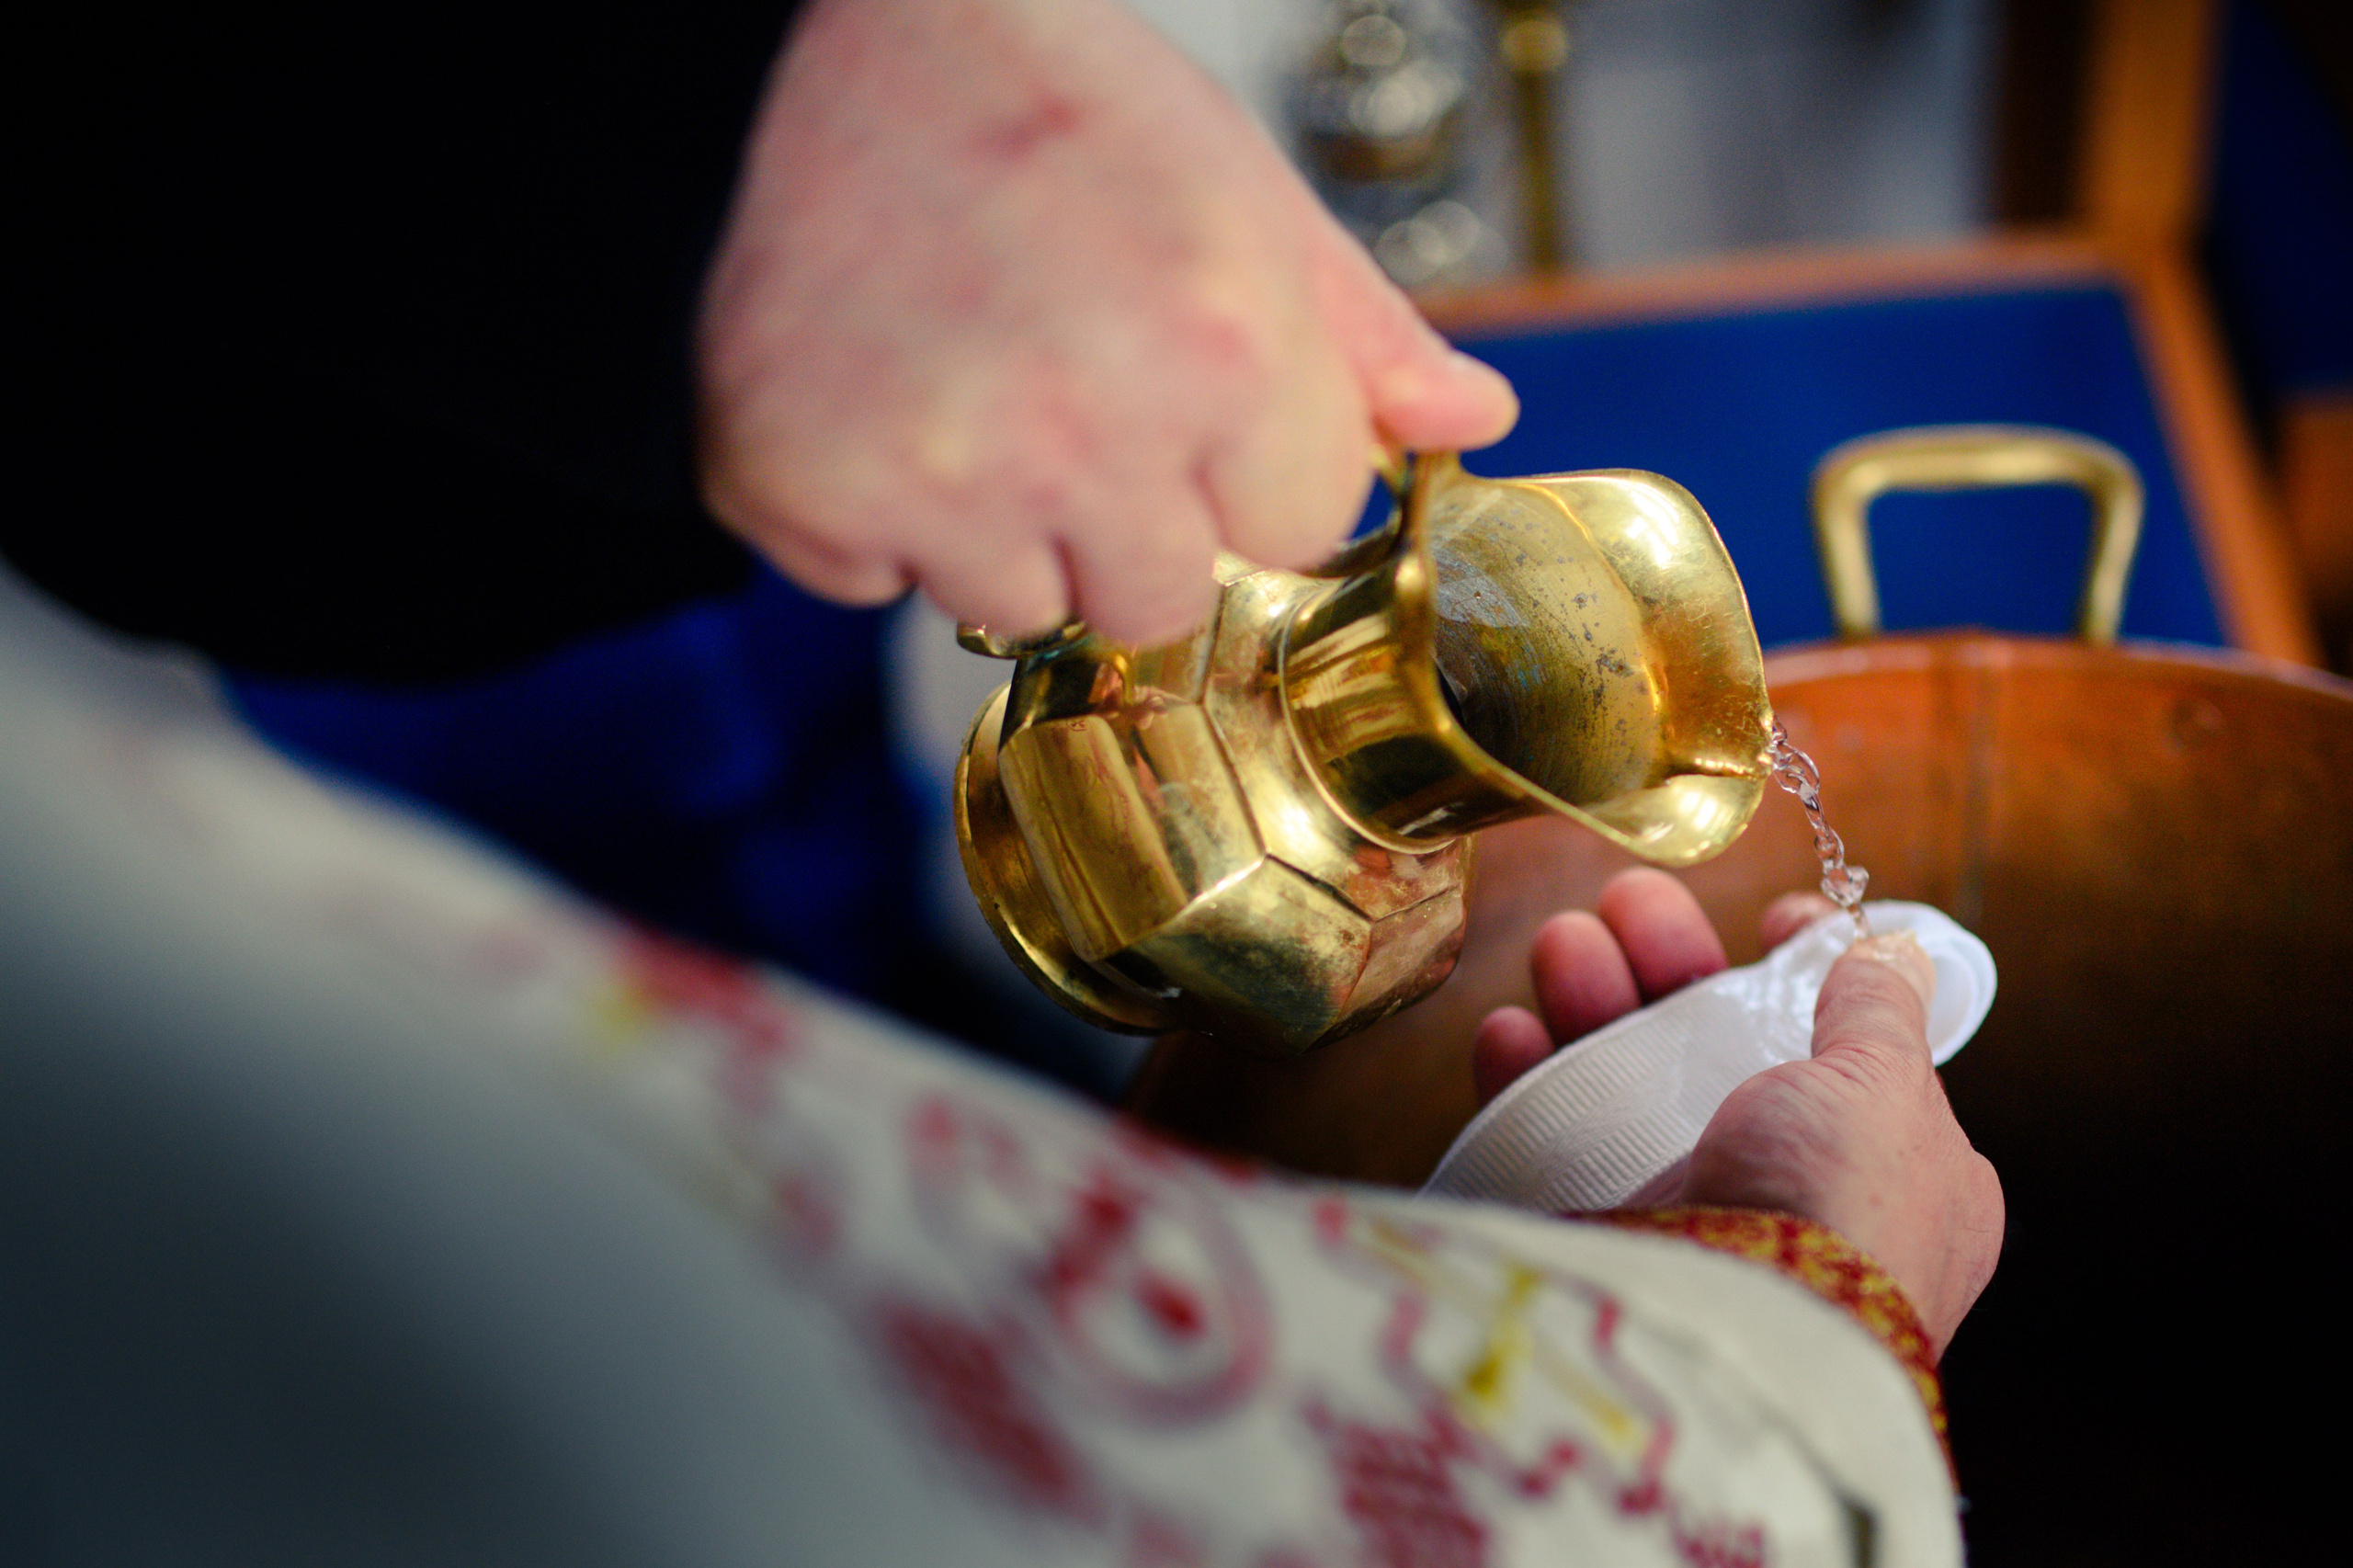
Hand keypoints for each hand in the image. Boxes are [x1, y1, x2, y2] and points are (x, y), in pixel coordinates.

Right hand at [697, 0, 1517, 644]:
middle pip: (1161, 598)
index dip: (1246, 467)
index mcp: (1220, 342)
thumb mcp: (1230, 178)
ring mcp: (934, 478)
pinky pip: (875, 583)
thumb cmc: (1021, 89)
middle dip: (1127, 516)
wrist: (783, 40)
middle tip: (1062, 382)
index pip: (1299, 529)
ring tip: (958, 377)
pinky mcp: (801, 497)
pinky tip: (869, 395)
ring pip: (1020, 607)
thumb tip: (1469, 421)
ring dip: (999, 526)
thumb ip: (1358, 327)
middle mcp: (1084, 430)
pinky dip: (874, 516)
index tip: (1189, 398)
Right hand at [1473, 869, 2003, 1355]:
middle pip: (1723, 1048)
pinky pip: (1559, 1146)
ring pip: (1636, 1084)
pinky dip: (1531, 1083)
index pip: (1848, 1050)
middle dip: (1674, 964)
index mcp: (1897, 1166)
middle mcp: (1803, 1190)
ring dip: (1598, 1000)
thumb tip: (1895, 950)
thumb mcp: (1886, 1088)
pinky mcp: (1613, 1239)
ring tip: (1565, 942)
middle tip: (1628, 902)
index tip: (1770, 917)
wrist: (1740, 1343)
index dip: (1805, 974)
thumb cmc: (1842, 1209)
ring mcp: (1704, 1217)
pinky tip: (1511, 1033)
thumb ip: (1881, 1013)